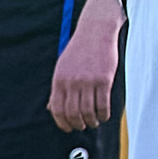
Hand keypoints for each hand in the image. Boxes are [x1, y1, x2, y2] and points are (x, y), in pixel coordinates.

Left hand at [48, 3, 121, 130]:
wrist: (96, 30)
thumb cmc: (80, 49)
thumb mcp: (63, 67)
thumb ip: (58, 88)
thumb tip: (52, 108)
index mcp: (59, 80)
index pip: (57, 109)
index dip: (62, 123)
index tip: (68, 128)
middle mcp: (72, 82)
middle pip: (73, 113)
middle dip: (78, 124)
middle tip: (83, 126)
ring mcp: (88, 81)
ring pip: (88, 111)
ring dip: (91, 121)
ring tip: (94, 122)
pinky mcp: (104, 79)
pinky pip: (103, 104)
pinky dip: (103, 114)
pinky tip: (104, 116)